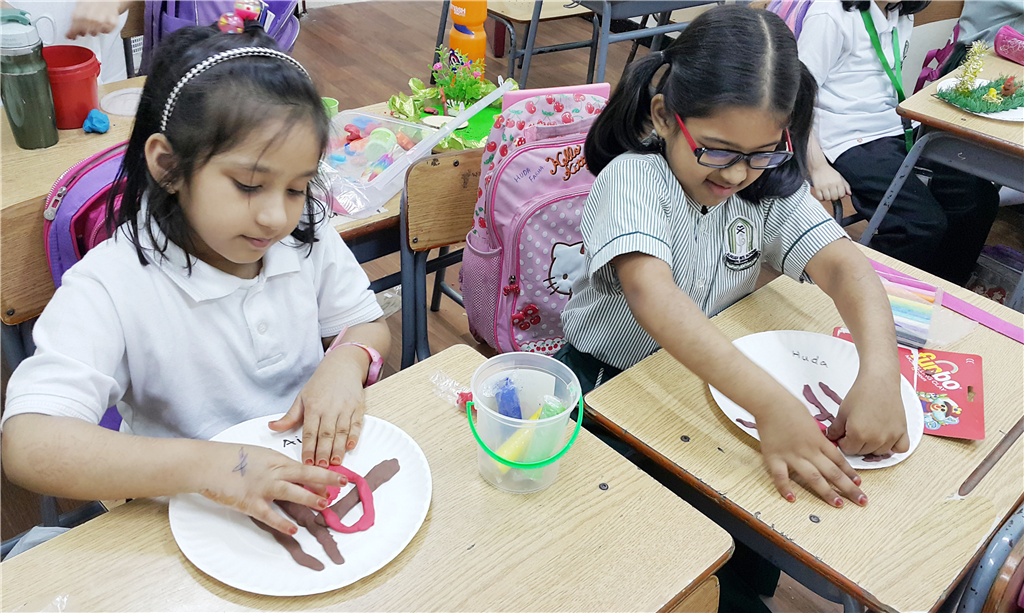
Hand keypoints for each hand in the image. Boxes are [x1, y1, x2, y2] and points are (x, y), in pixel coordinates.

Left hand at [66, 0, 121, 37]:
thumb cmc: (94, 0)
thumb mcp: (80, 5)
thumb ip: (76, 17)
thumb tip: (72, 27)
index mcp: (80, 15)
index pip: (74, 30)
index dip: (72, 34)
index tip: (71, 36)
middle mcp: (91, 19)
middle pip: (85, 33)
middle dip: (84, 31)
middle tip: (85, 28)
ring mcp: (102, 22)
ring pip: (95, 33)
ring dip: (94, 30)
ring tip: (95, 23)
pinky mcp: (112, 23)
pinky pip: (107, 31)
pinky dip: (105, 28)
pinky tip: (103, 22)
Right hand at [198, 443, 344, 534]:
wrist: (206, 464)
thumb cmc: (230, 458)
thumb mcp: (258, 455)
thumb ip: (275, 465)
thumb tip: (291, 474)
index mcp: (275, 459)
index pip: (304, 466)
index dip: (323, 473)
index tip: (337, 478)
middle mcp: (272, 471)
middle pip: (305, 474)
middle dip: (326, 479)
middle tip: (343, 484)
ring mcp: (261, 487)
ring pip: (291, 492)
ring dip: (310, 498)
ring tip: (325, 504)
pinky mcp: (249, 502)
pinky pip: (269, 514)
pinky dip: (282, 522)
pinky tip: (294, 529)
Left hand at [269, 347, 366, 467]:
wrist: (342, 365)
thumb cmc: (321, 383)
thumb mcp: (302, 397)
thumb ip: (290, 416)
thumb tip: (272, 427)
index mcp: (314, 406)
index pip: (310, 431)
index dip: (309, 448)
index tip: (307, 462)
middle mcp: (330, 408)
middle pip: (326, 434)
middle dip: (324, 452)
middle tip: (322, 467)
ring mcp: (345, 407)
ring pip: (342, 432)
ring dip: (339, 448)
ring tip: (336, 462)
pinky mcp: (358, 407)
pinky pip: (356, 424)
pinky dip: (354, 436)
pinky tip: (350, 447)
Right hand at [757, 399, 866, 506]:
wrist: (770, 402)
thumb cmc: (789, 406)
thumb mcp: (810, 420)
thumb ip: (816, 436)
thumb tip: (822, 444)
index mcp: (818, 440)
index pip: (839, 460)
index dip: (850, 473)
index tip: (858, 483)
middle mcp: (809, 450)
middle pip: (833, 472)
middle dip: (848, 488)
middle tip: (861, 500)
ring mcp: (792, 455)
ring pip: (813, 477)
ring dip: (827, 492)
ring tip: (838, 504)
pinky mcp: (775, 457)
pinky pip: (781, 476)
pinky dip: (785, 488)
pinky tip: (791, 499)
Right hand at [809, 163, 850, 202]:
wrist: (819, 166)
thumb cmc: (829, 171)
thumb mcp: (840, 177)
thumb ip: (846, 185)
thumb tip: (849, 194)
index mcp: (838, 181)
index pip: (842, 194)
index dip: (840, 195)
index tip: (838, 193)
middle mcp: (831, 184)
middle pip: (834, 198)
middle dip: (834, 197)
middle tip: (832, 194)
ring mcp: (823, 186)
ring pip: (827, 198)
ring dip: (828, 198)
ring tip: (827, 194)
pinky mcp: (817, 187)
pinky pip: (820, 198)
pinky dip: (821, 198)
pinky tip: (822, 194)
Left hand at [827, 370, 909, 455]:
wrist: (879, 381)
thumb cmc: (860, 393)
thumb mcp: (842, 411)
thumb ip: (835, 429)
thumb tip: (832, 438)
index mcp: (858, 435)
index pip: (848, 450)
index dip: (843, 442)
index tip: (844, 434)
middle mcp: (875, 439)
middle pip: (863, 452)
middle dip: (856, 443)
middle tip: (856, 429)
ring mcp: (891, 437)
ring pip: (879, 452)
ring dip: (873, 445)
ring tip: (870, 430)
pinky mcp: (902, 431)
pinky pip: (900, 449)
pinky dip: (894, 446)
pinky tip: (886, 437)